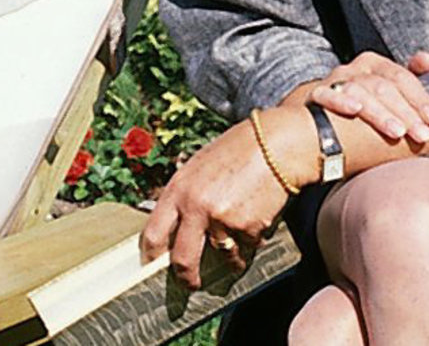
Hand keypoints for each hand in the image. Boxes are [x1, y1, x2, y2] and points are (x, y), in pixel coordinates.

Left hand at [139, 116, 293, 290]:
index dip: (151, 254)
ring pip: (222, 254)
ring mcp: (222, 219)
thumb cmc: (239, 149)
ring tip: (241, 233)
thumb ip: (186, 194)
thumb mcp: (199, 165)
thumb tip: (177, 223)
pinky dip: (253, 238)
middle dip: (186, 277)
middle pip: (182, 259)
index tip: (154, 264)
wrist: (277, 145)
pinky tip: (258, 215)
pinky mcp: (248, 228)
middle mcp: (196, 206)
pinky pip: (248, 246)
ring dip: (232, 255)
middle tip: (191, 283)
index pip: (153, 232)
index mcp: (179, 189)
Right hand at [292, 50, 428, 145]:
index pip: (402, 77)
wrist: (319, 120)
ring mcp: (334, 82)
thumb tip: (427, 59)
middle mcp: (354, 69)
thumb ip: (410, 79)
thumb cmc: (362, 107)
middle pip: (383, 87)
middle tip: (422, 135)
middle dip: (406, 112)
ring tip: (397, 133)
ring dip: (380, 113)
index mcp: (374, 64)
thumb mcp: (387, 91)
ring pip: (360, 92)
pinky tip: (355, 110)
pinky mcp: (316, 97)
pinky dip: (340, 100)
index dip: (419, 98)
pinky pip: (326, 96)